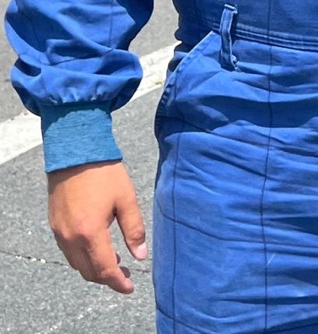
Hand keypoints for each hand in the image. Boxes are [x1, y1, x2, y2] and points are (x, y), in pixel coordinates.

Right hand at [48, 161, 146, 293]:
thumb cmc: (104, 173)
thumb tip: (141, 255)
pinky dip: (83, 257)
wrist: (75, 152)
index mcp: (90, 233)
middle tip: (125, 275)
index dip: (118, 282)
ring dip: (94, 269)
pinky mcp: (55, 225)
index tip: (130, 287)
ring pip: (76, 264)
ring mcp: (60, 233)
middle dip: (107, 278)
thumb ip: (134, 229)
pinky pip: (68, 252)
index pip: (105, 269)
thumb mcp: (126, 199)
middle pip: (88, 272)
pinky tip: (97, 247)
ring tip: (114, 261)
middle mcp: (71, 238)